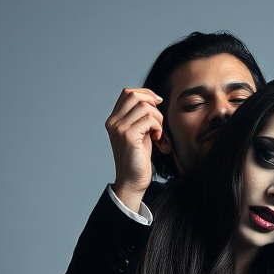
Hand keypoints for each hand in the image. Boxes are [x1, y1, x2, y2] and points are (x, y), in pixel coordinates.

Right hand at [105, 88, 163, 212]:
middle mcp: (113, 122)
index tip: (158, 102)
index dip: (145, 93)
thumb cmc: (138, 158)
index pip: (127, 93)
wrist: (132, 181)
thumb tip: (153, 99)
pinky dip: (158, 127)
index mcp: (113, 120)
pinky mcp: (128, 136)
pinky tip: (158, 139)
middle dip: (152, 103)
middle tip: (159, 119)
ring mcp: (119, 128)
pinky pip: (149, 120)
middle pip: (135, 95)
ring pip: (145, 107)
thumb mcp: (139, 132)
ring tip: (158, 133)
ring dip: (158, 118)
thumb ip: (141, 116)